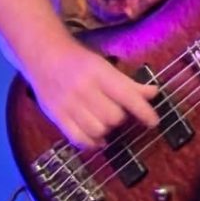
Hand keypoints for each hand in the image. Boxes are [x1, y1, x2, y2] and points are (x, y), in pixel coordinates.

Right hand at [28, 38, 159, 148]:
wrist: (45, 57)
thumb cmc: (81, 63)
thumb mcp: (106, 67)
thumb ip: (128, 84)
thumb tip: (153, 93)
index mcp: (100, 74)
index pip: (127, 96)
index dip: (144, 112)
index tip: (154, 122)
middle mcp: (84, 90)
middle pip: (113, 117)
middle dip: (121, 118)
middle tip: (117, 112)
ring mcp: (69, 105)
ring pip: (97, 130)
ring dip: (106, 130)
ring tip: (104, 123)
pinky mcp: (57, 117)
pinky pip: (78, 139)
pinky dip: (92, 143)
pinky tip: (97, 138)